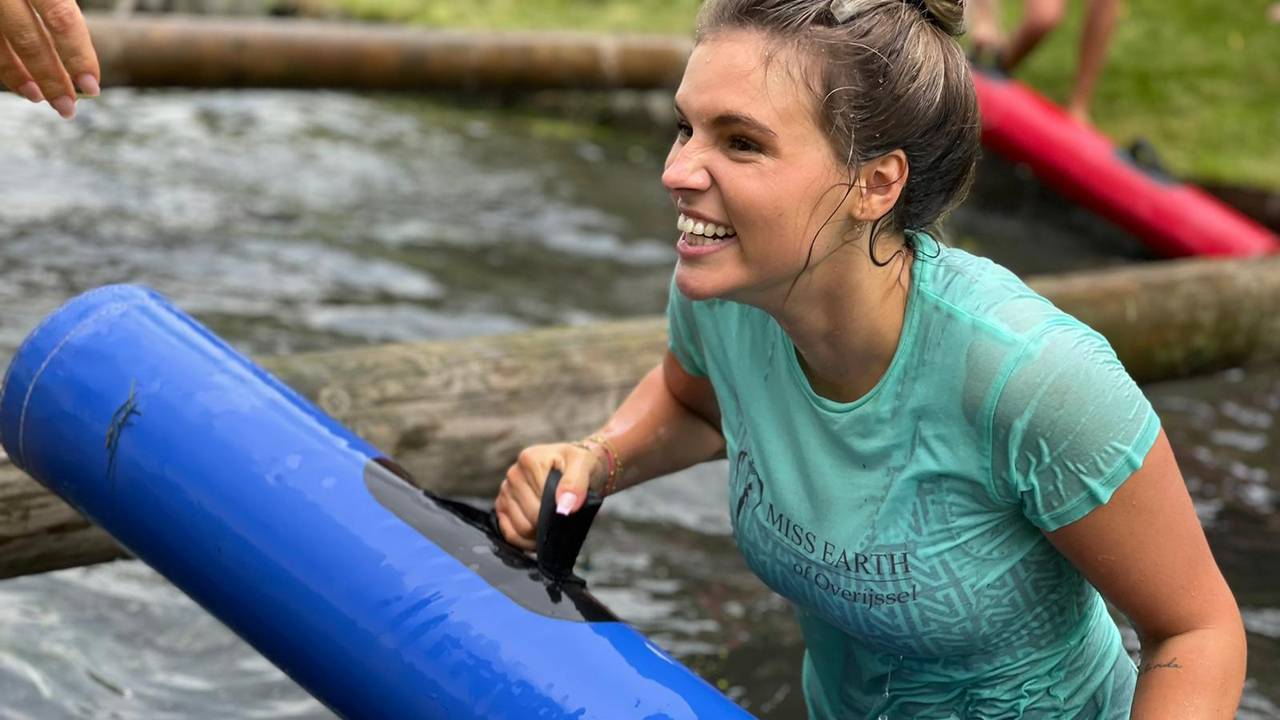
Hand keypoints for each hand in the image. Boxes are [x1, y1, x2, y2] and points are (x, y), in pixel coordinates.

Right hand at [1, 0, 99, 117]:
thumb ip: (60, 10)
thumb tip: (77, 61)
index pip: (62, 19)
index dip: (78, 56)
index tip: (92, 87)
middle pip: (28, 39)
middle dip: (50, 78)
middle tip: (67, 108)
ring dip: (18, 75)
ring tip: (39, 97)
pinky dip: (3, 64)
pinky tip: (18, 79)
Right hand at [494, 442, 605, 552]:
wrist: (579, 467)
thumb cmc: (581, 465)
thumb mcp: (586, 464)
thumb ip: (576, 482)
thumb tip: (564, 505)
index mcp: (529, 461)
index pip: (542, 503)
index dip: (558, 512)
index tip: (570, 509)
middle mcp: (513, 474)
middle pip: (531, 518)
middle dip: (550, 524)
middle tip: (564, 519)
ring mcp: (506, 491)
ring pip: (521, 529)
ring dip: (539, 534)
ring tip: (554, 524)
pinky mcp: (502, 506)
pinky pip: (510, 534)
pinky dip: (526, 541)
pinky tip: (540, 535)